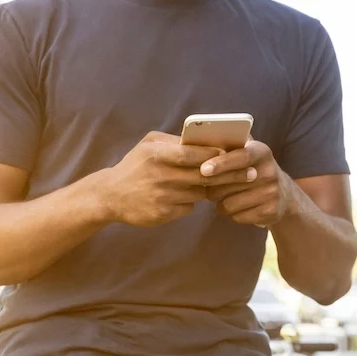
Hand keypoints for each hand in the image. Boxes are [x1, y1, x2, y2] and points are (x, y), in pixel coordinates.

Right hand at [92, 131, 222, 226]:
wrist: (110, 195)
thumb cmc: (134, 166)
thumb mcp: (148, 145)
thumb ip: (174, 142)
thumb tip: (205, 141)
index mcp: (157, 155)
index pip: (192, 154)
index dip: (214, 154)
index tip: (231, 155)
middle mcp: (160, 176)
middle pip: (202, 175)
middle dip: (226, 174)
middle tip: (246, 174)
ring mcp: (162, 197)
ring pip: (199, 193)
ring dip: (205, 188)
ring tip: (207, 184)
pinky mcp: (162, 214)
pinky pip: (189, 207)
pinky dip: (190, 202)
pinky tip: (181, 197)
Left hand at [199, 140, 296, 226]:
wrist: (284, 195)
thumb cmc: (253, 170)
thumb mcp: (247, 152)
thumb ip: (229, 145)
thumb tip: (199, 138)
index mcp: (262, 152)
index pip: (241, 156)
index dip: (221, 163)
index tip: (203, 169)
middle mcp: (270, 172)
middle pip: (228, 183)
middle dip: (211, 185)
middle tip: (205, 184)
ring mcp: (272, 193)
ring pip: (228, 203)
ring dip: (220, 202)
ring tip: (225, 195)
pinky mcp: (270, 212)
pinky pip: (236, 217)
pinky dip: (231, 213)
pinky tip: (238, 206)